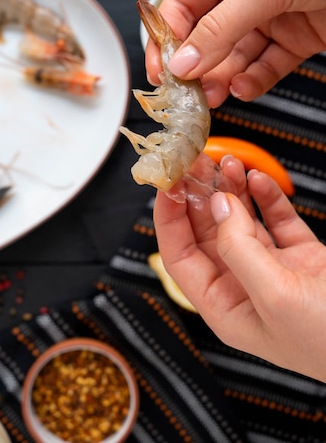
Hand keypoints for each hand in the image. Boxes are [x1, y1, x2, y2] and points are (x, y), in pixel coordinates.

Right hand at [146, 0, 325, 107]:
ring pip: (232, 57)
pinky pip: (264, 67)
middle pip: (205, 36)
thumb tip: (183, 63)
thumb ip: (221, 26)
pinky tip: (243, 89)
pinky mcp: (294, 41)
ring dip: (220, 79)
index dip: (166, 38)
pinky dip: (252, 81)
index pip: (182, 5)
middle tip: (186, 94)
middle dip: (195, 66)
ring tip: (211, 99)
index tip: (160, 72)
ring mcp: (269, 18)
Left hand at [154, 156, 325, 381]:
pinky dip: (267, 198)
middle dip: (200, 195)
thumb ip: (239, 248)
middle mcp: (244, 287)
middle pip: (207, 233)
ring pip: (240, 222)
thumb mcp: (276, 297)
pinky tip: (259, 180)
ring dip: (232, 191)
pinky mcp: (302, 257)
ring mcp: (273, 270)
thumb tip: (217, 204)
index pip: (180, 256)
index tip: (168, 184)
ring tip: (229, 162)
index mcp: (225, 307)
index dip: (169, 219)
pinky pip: (276, 220)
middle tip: (196, 161)